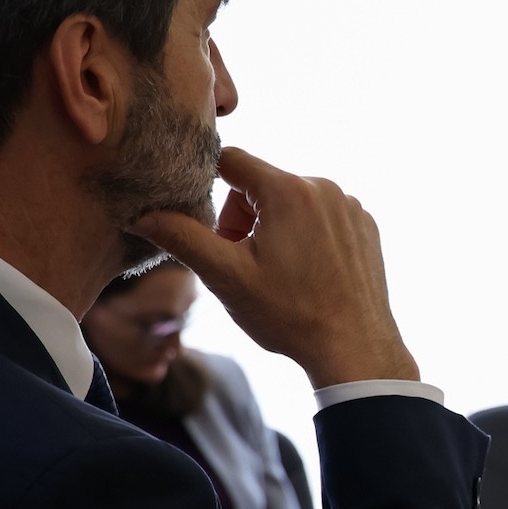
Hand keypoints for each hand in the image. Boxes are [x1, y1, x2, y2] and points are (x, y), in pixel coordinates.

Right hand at [131, 148, 417, 389]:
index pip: (231, 161)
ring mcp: (350, 206)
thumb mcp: (226, 276)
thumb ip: (182, 238)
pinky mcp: (365, 225)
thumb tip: (142, 215)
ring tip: (280, 274)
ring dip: (276, 227)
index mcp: (289, 190)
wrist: (354, 348)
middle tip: (247, 264)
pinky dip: (308, 236)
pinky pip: (323, 216)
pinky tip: (309, 274)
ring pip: (293, 200)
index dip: (210, 190)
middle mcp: (324, 187)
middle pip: (262, 184)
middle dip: (245, 218)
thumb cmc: (290, 315)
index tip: (215, 232)